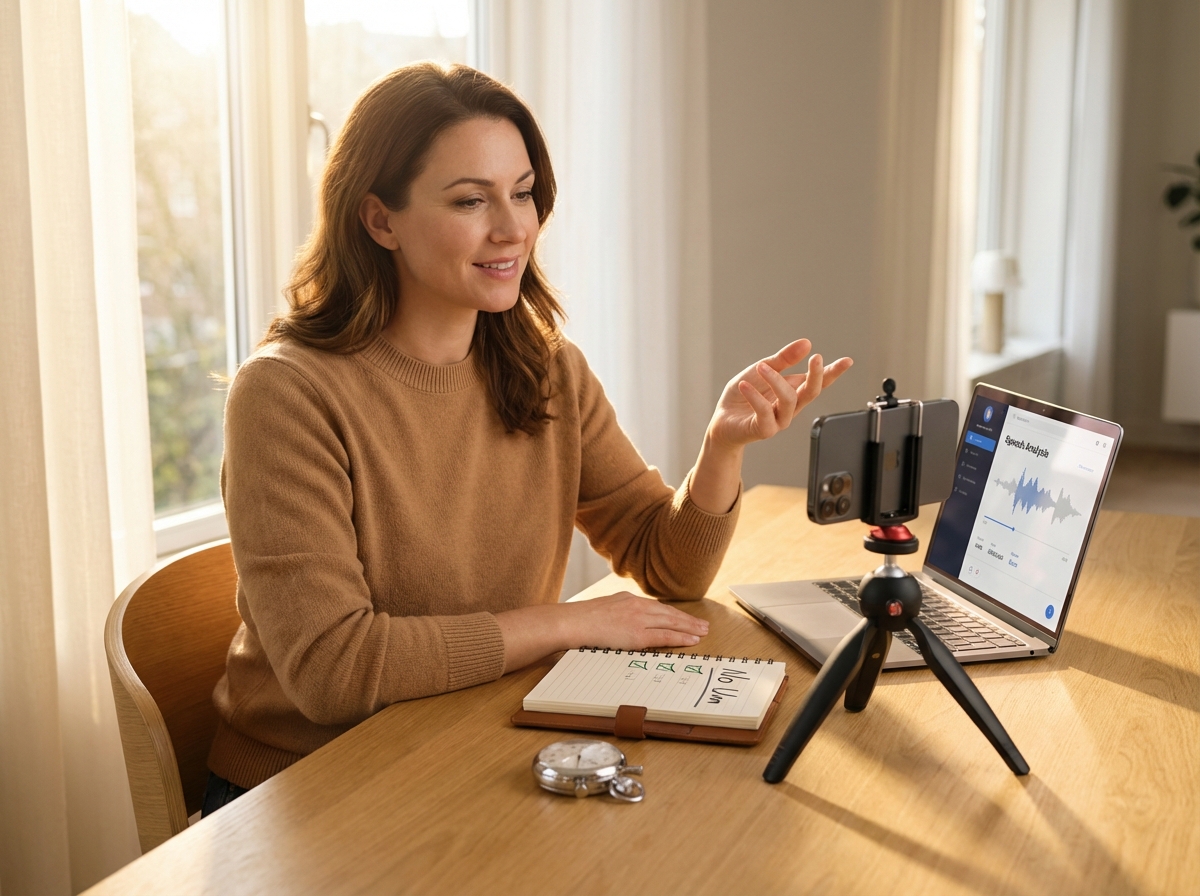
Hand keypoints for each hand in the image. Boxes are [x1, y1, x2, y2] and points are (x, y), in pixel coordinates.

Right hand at [565, 592, 708, 649]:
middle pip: (669, 613)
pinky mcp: (637, 634)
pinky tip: (692, 639)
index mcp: (628, 600)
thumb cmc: (582, 620)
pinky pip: (664, 636)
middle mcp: (636, 606)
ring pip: (671, 622)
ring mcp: (638, 619)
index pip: (658, 607)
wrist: (572, 622)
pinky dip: (680, 637)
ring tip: (703, 632)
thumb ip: (619, 614)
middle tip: (703, 624)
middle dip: (688, 619)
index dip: (674, 614)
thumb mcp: (604, 610)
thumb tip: (625, 623)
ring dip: (690, 628)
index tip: (685, 618)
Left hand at [707, 339, 852, 450]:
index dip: (833, 372)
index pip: (817, 382)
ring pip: (789, 400)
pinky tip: (745, 385)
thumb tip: (805, 343)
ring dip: (775, 380)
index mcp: (793, 391)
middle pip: (811, 392)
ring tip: (761, 367)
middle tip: (816, 357)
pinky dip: (755, 397)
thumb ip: (783, 358)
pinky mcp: (763, 430)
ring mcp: (778, 420)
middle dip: (816, 375)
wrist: (722, 420)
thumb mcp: (761, 369)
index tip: (847, 361)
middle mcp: (789, 407)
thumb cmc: (743, 395)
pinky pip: (764, 412)